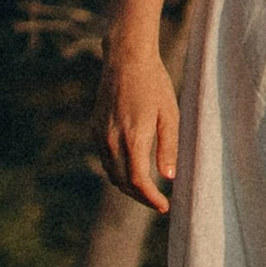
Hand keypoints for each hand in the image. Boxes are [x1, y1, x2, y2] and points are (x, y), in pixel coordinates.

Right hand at [96, 46, 179, 213]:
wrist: (126, 59)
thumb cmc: (154, 84)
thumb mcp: (169, 115)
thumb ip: (168, 147)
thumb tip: (167, 178)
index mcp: (133, 137)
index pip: (138, 181)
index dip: (151, 199)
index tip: (164, 207)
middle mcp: (112, 139)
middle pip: (122, 182)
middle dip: (140, 197)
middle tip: (158, 203)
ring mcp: (100, 134)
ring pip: (111, 173)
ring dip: (128, 187)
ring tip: (147, 191)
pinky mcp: (95, 128)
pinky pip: (105, 159)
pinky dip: (118, 171)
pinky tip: (132, 170)